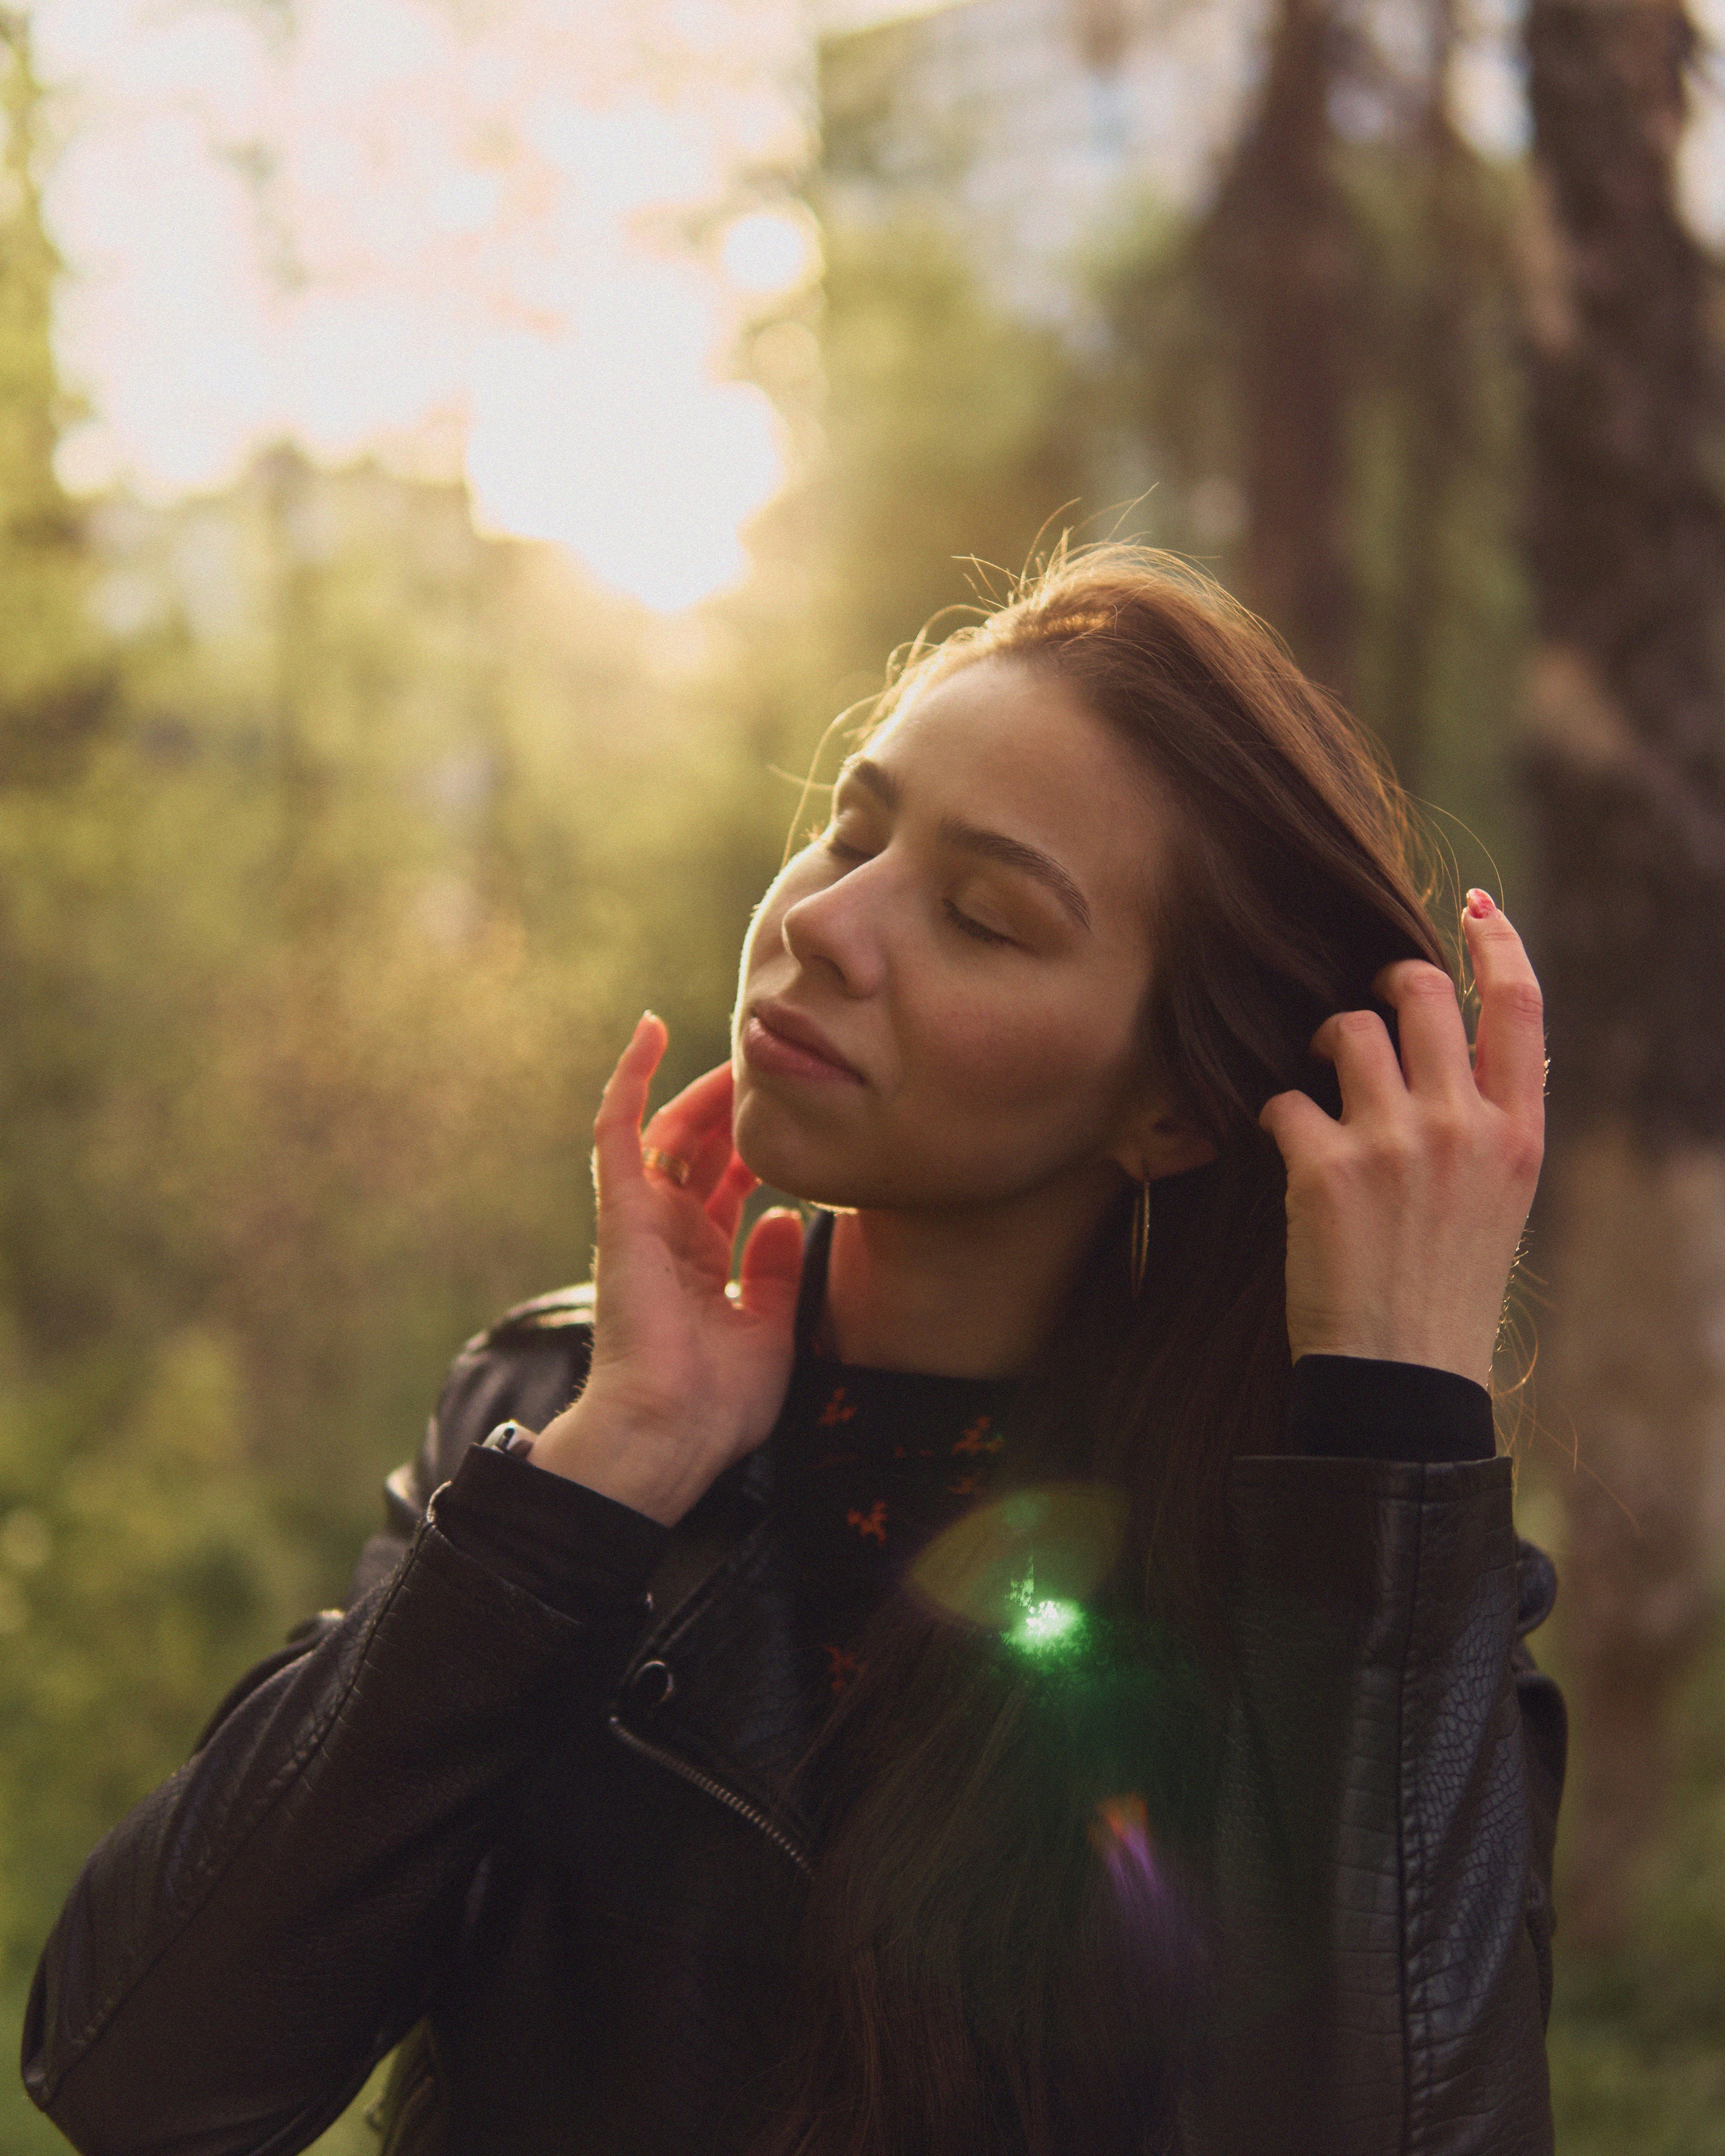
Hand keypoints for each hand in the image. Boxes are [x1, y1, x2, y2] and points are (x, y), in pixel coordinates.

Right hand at [528, 1014, 804, 1525]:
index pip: (726, 1189)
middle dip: (736, 1110)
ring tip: (740, 1047)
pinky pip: (618, 1130)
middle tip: (773, 1066)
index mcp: (699, 1266)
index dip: (756, 1149)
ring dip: (703, 1089)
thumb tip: (787, 1220)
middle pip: (702, 1152)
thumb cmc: (718, 1402)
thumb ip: (776, 1273)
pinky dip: (631, 1079)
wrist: (671, 1431)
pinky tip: (652, 1031)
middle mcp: (668, 1237)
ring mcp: (642, 1220)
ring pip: (670, 1132)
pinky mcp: (621, 1210)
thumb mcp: (768, 1328)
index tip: (793, 1114)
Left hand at [1258, 893, 1544, 1387]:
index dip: (1496, 943)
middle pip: (1420, 993)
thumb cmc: (1441, 1289)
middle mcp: (1463, 1126)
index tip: (1475, 907)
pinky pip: (1283, 1100)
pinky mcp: (1326, 1169)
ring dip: (1320, 1045)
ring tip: (1316, 1086)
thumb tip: (1452, 1049)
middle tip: (1360, 1008)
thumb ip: (1482, 1122)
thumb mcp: (1495, 1200)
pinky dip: (1273, 1117)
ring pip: (1347, 1032)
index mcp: (1516, 1134)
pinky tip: (1281, 1150)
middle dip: (1381, 986)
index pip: (1520, 1007)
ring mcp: (1395, 1144)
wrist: (1399, 1377)